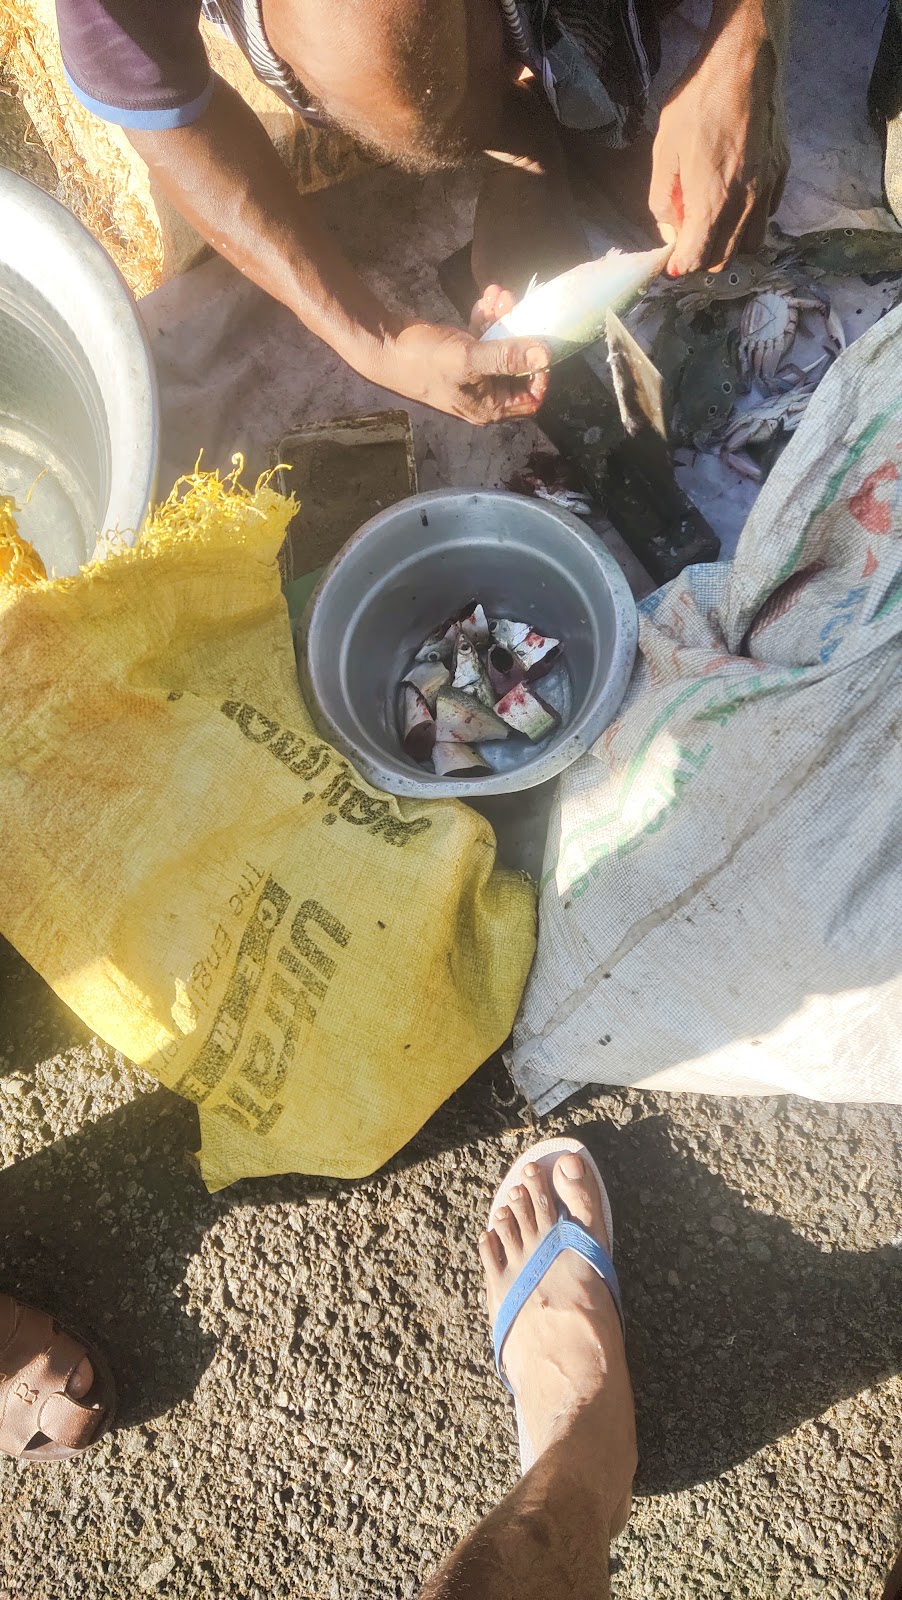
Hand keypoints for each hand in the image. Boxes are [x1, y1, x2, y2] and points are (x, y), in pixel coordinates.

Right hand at [378, 302, 549, 425]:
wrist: (385, 346)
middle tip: (517, 306)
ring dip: (504, 320)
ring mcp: (472, 374)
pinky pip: (484, 338)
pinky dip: (487, 319)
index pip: (531, 399)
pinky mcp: (461, 355)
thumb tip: (545, 354)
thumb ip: (506, 357)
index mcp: (489, 407)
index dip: (541, 373)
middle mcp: (484, 394)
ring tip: (499, 295)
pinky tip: (486, 297)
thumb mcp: (468, 358)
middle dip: (521, 336)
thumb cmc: (423, 360)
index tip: (540, 342)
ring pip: (501, 348)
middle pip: (518, 368)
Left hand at [649, 7, 788, 275]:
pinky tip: (736, 201)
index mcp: (712, 201)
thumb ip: (662, 198)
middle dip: (703, 258)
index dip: (681, 266)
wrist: (745, 62)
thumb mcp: (664, 150)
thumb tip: (669, 229)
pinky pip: (768, 215)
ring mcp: (768, 189)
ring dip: (730, 245)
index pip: (698, 257)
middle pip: (725, 258)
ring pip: (751, 243)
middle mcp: (745, 203)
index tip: (672, 265)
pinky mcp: (781, 173)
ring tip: (713, 225)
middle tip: (688, 240)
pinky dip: (750, 221)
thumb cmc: (699, 101)